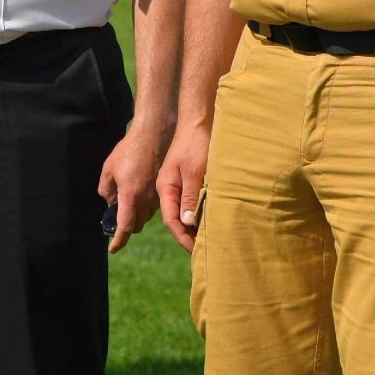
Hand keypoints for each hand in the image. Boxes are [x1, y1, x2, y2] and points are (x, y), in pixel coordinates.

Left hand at [97, 124, 161, 253]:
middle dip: (128, 226)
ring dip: (138, 215)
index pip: (125, 226)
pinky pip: (156, 205)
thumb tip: (109, 201)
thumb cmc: (129, 149)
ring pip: (147, 216)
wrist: (154, 134)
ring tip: (129, 201)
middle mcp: (147, 199)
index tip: (113, 248)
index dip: (118, 240)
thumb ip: (106, 189)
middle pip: (138, 225)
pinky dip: (147, 205)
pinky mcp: (165, 188)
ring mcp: (158, 194)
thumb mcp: (109, 168)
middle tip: (117, 215)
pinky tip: (142, 191)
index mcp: (131, 195)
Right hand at [156, 125, 208, 252]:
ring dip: (193, 227)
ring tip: (207, 241)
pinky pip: (189, 204)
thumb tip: (187, 222)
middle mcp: (168, 189)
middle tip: (204, 252)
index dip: (183, 237)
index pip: (172, 221)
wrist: (197, 122)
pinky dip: (197, 215)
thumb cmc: (196, 144)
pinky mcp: (186, 181)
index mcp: (166, 188)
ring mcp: (176, 185)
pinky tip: (208, 221)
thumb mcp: (195, 171)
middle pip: (175, 220)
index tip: (196, 251)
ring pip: (182, 213)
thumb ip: (190, 196)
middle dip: (188, 237)